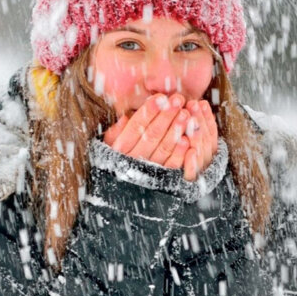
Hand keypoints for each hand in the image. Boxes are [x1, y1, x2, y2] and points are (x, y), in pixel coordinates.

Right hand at [102, 95, 218, 180]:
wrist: (118, 197)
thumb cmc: (116, 162)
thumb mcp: (109, 147)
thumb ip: (116, 132)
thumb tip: (125, 116)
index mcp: (119, 149)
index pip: (135, 126)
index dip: (148, 111)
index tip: (160, 97)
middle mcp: (132, 161)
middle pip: (151, 135)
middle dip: (166, 116)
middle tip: (178, 100)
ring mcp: (147, 172)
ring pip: (163, 149)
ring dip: (176, 130)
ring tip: (186, 114)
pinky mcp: (160, 182)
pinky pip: (171, 167)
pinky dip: (179, 154)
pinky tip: (187, 140)